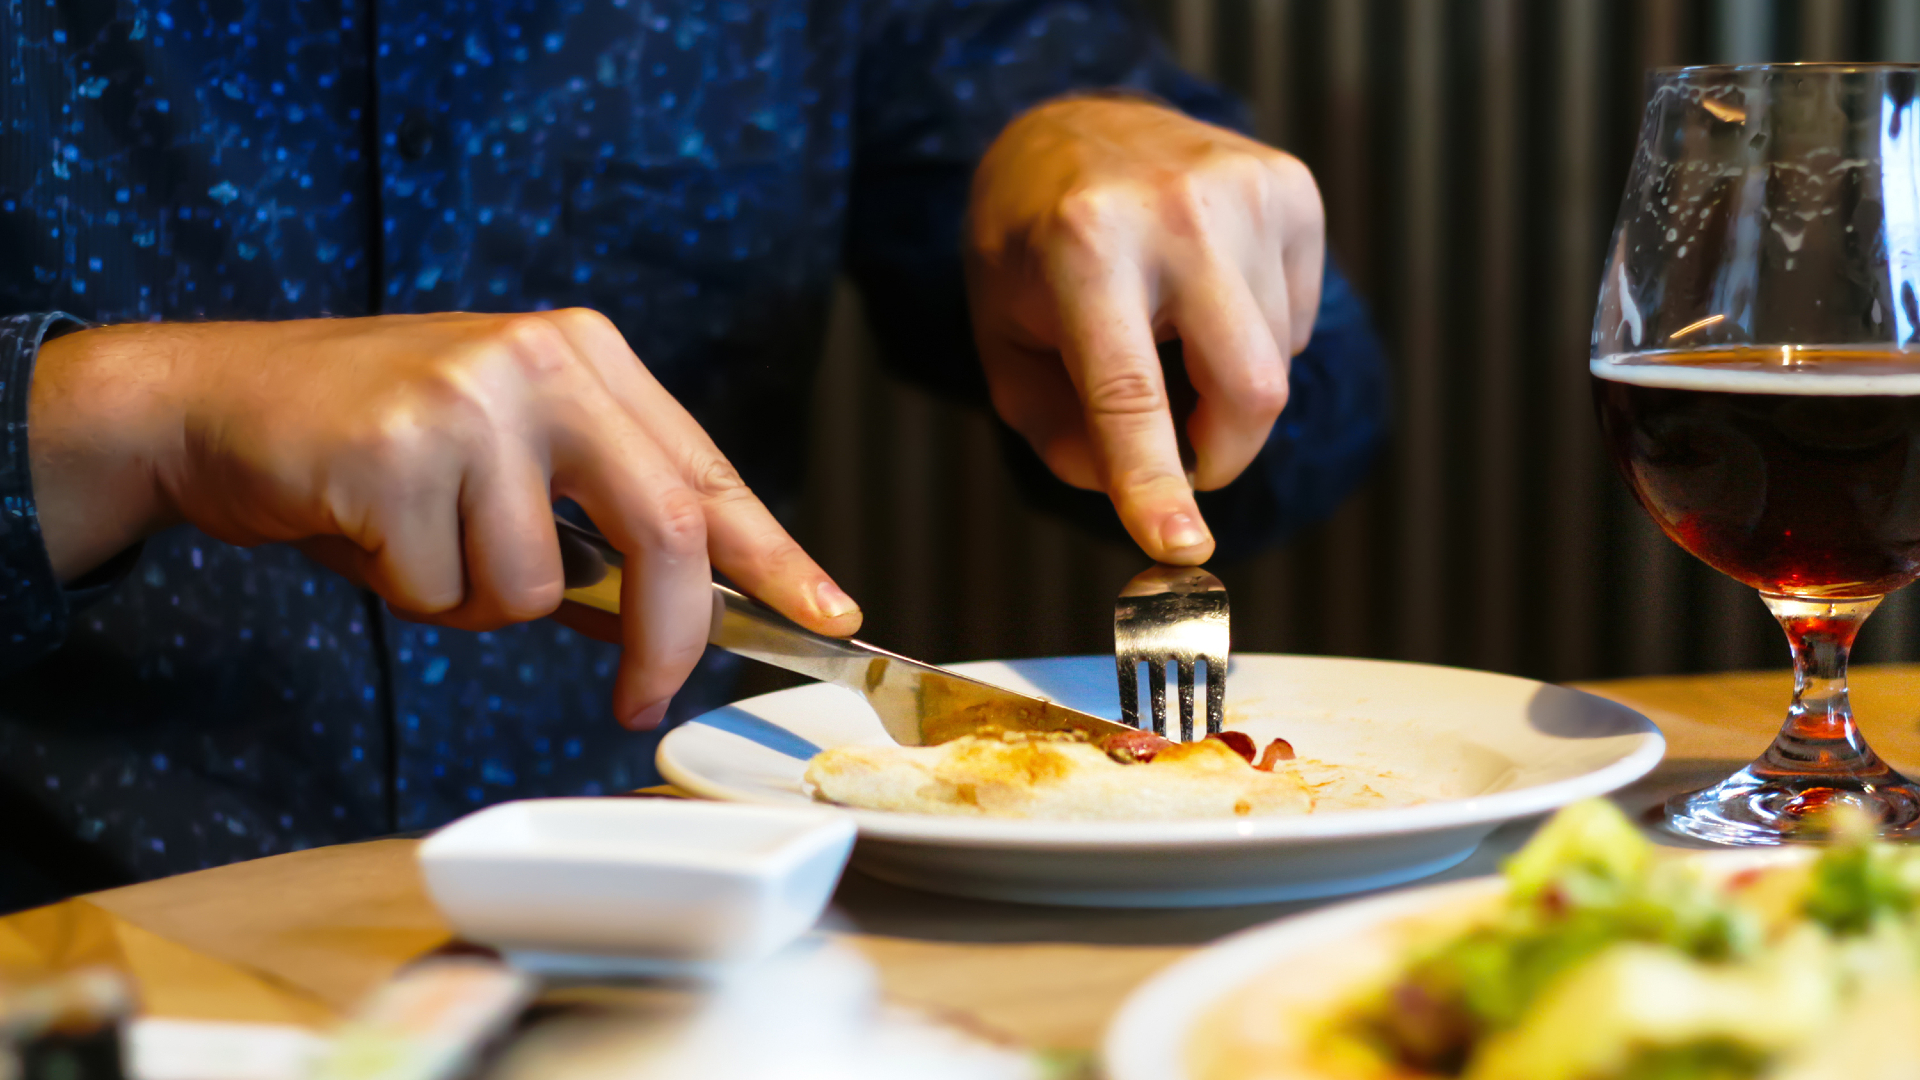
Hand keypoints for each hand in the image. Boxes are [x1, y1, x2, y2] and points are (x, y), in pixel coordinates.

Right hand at [31, 312, 860, 727]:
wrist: (216, 404)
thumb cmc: (374, 450)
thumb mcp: (505, 461)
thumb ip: (594, 525)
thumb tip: (680, 618)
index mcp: (587, 357)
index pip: (710, 473)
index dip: (775, 556)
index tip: (831, 616)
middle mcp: (545, 361)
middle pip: (668, 527)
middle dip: (666, 641)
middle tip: (641, 702)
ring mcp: (473, 398)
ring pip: (538, 585)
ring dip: (478, 604)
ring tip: (416, 540)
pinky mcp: (399, 448)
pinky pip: (448, 588)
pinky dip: (411, 593)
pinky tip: (367, 530)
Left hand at [966, 95, 1325, 562]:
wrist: (1071, 126)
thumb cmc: (1030, 250)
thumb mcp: (1005, 343)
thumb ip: (1059, 434)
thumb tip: (1143, 497)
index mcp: (1085, 248)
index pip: (1128, 394)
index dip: (1155, 479)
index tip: (1183, 547)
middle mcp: (1176, 212)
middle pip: (1249, 390)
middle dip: (1222, 453)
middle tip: (1184, 457)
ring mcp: (1246, 192)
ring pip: (1277, 364)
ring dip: (1226, 383)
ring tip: (1167, 329)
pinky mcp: (1291, 188)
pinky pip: (1297, 318)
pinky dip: (1257, 335)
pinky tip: (1205, 293)